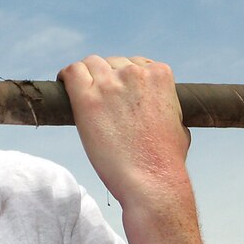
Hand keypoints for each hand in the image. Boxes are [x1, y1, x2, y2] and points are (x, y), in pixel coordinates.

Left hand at [58, 55, 190, 210]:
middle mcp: (134, 73)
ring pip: (91, 64)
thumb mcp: (179, 123)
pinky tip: (64, 85)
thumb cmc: (166, 161)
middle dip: (107, 78)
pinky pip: (72, 72)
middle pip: (112, 63)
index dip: (126, 78)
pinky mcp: (87, 98)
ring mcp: (110, 84)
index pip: (136, 63)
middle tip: (102, 99)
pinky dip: (66, 76)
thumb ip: (166, 104)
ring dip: (88, 76)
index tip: (119, 92)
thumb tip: (156, 105)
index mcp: (160, 74)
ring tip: (83, 94)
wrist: (151, 181)